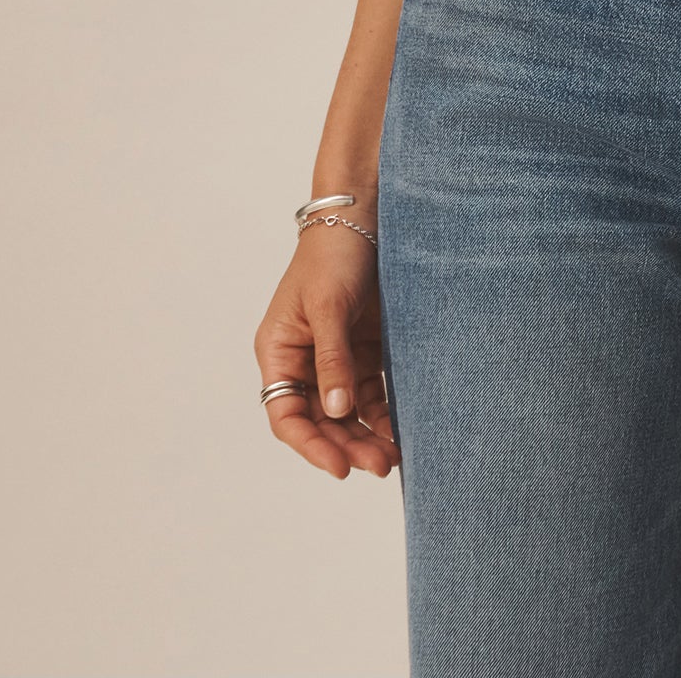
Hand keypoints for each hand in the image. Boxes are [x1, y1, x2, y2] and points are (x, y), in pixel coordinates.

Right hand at [254, 215, 399, 480]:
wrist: (365, 214)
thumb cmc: (333, 255)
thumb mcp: (328, 307)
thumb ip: (332, 360)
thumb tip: (336, 412)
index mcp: (280, 351)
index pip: (286, 413)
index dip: (311, 444)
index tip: (339, 467)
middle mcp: (305, 359)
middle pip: (320, 418)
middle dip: (346, 444)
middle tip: (378, 466)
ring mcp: (336, 355)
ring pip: (347, 410)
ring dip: (366, 434)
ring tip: (393, 457)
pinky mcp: (365, 347)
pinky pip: (371, 390)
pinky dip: (383, 411)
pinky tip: (400, 428)